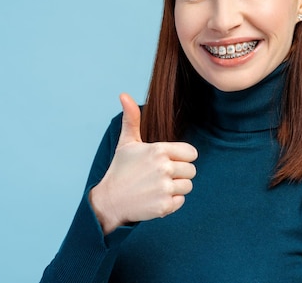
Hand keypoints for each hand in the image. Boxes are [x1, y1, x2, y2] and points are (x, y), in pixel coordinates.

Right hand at [90, 93, 197, 233]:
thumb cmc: (120, 169)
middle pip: (191, 170)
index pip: (191, 153)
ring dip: (176, 188)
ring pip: (187, 186)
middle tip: (160, 176)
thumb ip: (131, 119)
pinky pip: (181, 201)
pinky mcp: (165, 206)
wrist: (110, 201)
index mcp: (159, 150)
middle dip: (179, 173)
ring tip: (157, 186)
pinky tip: (156, 198)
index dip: (182, 157)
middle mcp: (164, 168)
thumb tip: (124, 95)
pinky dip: (171, 202)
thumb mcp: (127, 143)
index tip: (168, 161)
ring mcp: (165, 188)